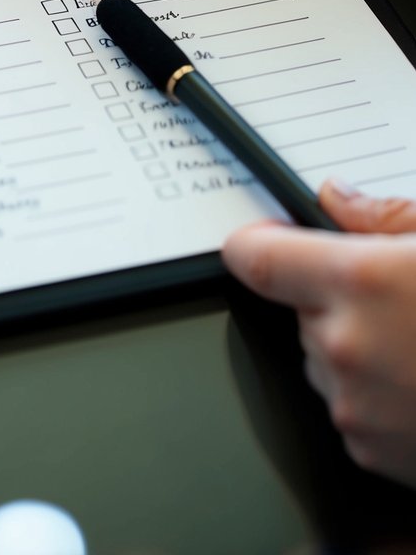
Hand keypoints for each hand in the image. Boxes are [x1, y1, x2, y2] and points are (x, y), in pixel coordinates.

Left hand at [223, 179, 415, 487]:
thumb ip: (386, 218)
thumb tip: (338, 200)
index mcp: (360, 282)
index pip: (257, 257)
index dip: (258, 243)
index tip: (264, 239)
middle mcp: (345, 347)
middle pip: (299, 308)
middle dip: (332, 296)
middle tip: (395, 295)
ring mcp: (357, 408)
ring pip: (323, 358)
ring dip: (354, 346)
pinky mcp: (372, 453)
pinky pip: (349, 407)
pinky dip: (374, 393)